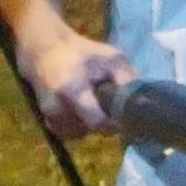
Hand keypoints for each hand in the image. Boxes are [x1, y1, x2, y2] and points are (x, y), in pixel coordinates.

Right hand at [12, 11, 129, 138]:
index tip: (126, 118)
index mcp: (72, 91)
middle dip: (103, 122)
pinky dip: (78, 125)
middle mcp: (57, 109)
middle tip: (110, 105)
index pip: (97, 123)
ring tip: (94, 103)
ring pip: (79, 134)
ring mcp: (49, 117)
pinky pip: (69, 133)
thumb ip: (126, 78)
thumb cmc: (81, 53)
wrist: (44, 51)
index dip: (114, 125)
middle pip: (90, 130)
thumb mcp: (110, 58)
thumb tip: (141, 102)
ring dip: (90, 124)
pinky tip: (82, 108)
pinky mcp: (47, 121)